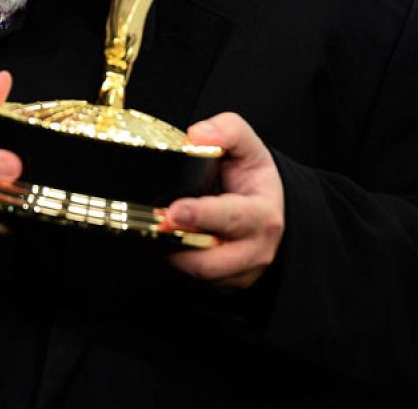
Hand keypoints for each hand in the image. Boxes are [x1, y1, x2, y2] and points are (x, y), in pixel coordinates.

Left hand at [162, 112, 284, 288]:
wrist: (268, 210)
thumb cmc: (253, 179)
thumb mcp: (249, 147)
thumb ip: (227, 131)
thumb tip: (198, 136)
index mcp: (261, 215)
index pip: (231, 218)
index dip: (201, 215)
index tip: (174, 210)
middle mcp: (253, 249)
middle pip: (210, 261)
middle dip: (177, 247)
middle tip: (152, 227)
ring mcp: (238, 272)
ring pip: (197, 277)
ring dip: (170, 258)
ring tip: (149, 235)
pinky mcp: (223, 285)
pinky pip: (193, 285)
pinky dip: (173, 268)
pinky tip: (158, 247)